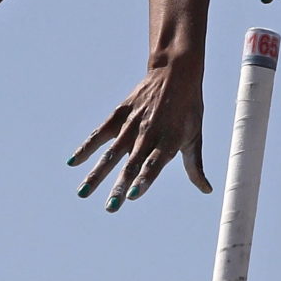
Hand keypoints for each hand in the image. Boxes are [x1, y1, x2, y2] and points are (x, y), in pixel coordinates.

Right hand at [69, 63, 208, 211]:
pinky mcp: (120, 114)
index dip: (144, 180)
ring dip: (97, 174)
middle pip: (132, 164)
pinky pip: (100, 133)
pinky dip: (87, 147)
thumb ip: (194, 166)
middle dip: (119, 186)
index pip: (154, 164)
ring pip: (112, 153)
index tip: (132, 196)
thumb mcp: (194, 136)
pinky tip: (74, 162)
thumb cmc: (188, 108)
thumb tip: (206, 190)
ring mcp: (132, 123)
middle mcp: (148, 134)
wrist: (174, 73)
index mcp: (168, 141)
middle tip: (110, 207)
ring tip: (84, 193)